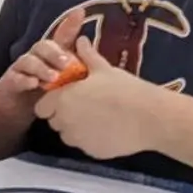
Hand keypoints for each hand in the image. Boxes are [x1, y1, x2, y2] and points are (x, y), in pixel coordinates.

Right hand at [0, 8, 87, 94]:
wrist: (15, 106)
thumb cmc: (42, 89)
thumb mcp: (62, 77)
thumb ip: (77, 64)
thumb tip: (95, 52)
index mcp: (50, 54)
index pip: (61, 37)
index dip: (70, 24)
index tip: (80, 13)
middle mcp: (35, 56)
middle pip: (43, 47)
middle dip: (55, 53)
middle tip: (68, 63)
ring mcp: (21, 69)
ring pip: (28, 61)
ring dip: (42, 68)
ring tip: (54, 77)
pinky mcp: (10, 83)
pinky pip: (16, 78)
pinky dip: (25, 80)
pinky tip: (33, 83)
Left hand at [33, 37, 163, 159]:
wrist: (150, 118)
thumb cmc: (124, 89)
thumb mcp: (104, 69)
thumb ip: (87, 55)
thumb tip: (80, 40)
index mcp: (62, 100)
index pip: (41, 107)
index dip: (51, 103)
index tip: (66, 97)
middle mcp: (65, 123)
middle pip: (54, 122)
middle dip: (63, 115)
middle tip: (84, 105)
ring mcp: (78, 140)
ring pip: (68, 135)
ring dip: (75, 128)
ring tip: (97, 117)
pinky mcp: (92, 153)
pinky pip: (85, 145)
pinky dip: (91, 139)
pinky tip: (108, 129)